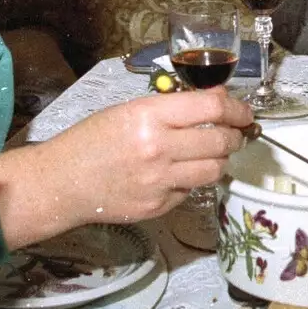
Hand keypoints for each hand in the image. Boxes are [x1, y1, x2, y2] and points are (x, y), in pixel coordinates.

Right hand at [0, 89, 251, 246]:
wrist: (63, 181)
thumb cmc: (93, 138)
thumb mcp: (129, 110)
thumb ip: (172, 107)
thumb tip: (216, 102)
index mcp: (150, 116)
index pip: (212, 108)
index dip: (237, 108)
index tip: (244, 112)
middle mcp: (159, 149)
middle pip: (221, 142)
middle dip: (235, 136)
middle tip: (234, 133)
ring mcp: (160, 182)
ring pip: (214, 170)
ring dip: (219, 160)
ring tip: (210, 153)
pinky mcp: (159, 206)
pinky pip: (191, 191)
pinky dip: (192, 181)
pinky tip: (178, 173)